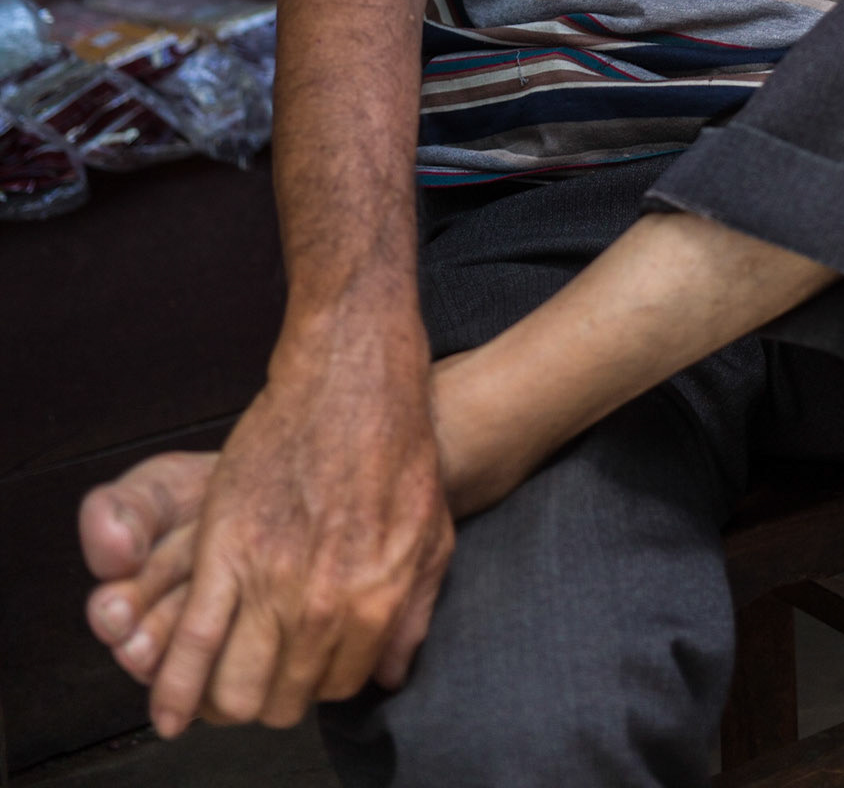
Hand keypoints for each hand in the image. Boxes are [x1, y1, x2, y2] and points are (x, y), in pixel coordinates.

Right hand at [144, 313, 452, 736]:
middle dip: (272, 695)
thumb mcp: (430, 533)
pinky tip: (168, 710)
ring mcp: (271, 580)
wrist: (351, 377)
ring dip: (226, 697)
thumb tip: (391, 675)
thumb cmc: (396, 448)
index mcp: (375, 602)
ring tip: (221, 685)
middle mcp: (323, 604)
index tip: (304, 668)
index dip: (318, 681)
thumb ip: (413, 611)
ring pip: (235, 687)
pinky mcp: (224, 550)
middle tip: (260, 674)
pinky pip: (194, 643)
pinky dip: (176, 686)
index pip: (338, 687)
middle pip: (284, 698)